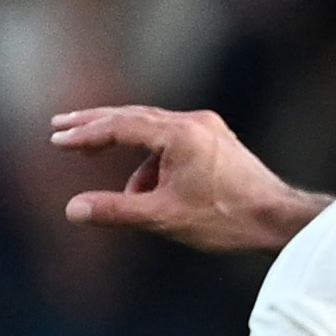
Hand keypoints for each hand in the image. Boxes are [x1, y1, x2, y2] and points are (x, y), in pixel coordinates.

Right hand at [48, 104, 328, 255]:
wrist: (278, 218)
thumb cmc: (226, 218)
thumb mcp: (163, 217)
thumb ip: (116, 210)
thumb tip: (73, 209)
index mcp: (179, 134)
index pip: (121, 125)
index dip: (85, 133)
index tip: (57, 138)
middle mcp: (193, 122)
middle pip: (132, 116)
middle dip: (95, 125)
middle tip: (60, 126)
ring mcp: (206, 128)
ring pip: (152, 132)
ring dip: (131, 159)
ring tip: (131, 199)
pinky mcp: (214, 140)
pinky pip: (171, 143)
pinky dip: (153, 164)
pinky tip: (153, 195)